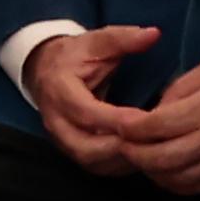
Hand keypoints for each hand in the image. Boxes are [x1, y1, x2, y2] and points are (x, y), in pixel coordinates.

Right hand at [22, 23, 162, 174]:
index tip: (146, 119)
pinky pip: (94, 166)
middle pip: (84, 147)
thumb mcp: (97, 40)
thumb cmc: (76, 56)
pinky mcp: (71, 150)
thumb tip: (153, 34)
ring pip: (89, 161)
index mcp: (59, 90)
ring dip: (120, 160)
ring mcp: (61, 139)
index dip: (115, 119)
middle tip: (151, 142)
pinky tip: (141, 156)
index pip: (86, 112)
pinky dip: (118, 165)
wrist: (47, 71)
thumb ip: (123, 38)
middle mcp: (55, 120)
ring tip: (150, 151)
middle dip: (119, 148)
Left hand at [110, 54, 199, 196]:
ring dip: (150, 170)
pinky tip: (164, 170)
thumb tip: (154, 110)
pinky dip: (172, 182)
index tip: (118, 122)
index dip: (130, 127)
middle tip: (122, 143)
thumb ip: (179, 88)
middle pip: (160, 158)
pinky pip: (194, 187)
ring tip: (140, 155)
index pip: (157, 126)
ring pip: (174, 178)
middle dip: (133, 153)